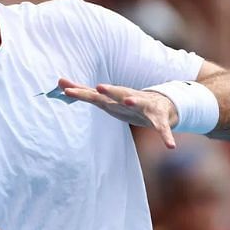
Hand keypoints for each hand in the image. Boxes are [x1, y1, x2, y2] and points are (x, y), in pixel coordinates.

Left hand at [59, 78, 178, 148]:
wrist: (160, 104)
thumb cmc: (125, 102)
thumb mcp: (103, 98)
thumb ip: (82, 91)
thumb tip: (59, 82)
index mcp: (115, 97)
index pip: (95, 95)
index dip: (81, 92)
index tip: (66, 89)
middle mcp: (129, 98)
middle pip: (118, 93)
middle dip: (109, 90)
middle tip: (98, 87)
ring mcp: (145, 107)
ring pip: (140, 104)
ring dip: (134, 102)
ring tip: (129, 101)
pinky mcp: (160, 119)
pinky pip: (163, 129)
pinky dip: (166, 136)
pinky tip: (170, 146)